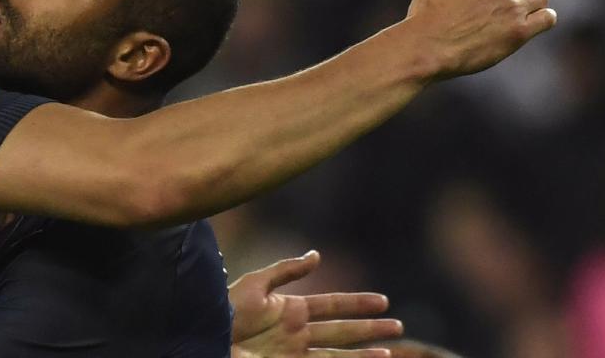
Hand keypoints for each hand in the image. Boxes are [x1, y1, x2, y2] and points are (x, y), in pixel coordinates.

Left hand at [230, 251, 402, 356]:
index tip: (383, 301)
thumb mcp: (255, 284)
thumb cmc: (225, 309)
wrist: (206, 335)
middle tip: (399, 326)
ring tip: (389, 353)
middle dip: (370, 329)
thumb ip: (286, 271)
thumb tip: (318, 256)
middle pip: (342, 331)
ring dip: (363, 355)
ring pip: (338, 355)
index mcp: (292, 310)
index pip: (333, 305)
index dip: (357, 303)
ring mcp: (294, 354)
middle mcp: (298, 334)